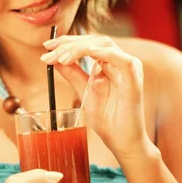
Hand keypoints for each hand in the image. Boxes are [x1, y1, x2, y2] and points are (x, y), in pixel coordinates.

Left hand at [41, 34, 148, 157]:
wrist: (122, 141)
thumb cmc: (108, 120)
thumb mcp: (84, 92)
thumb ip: (73, 74)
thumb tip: (55, 60)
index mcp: (109, 64)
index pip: (87, 44)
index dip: (66, 42)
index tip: (46, 46)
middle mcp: (119, 62)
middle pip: (94, 40)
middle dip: (69, 43)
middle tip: (49, 51)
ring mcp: (128, 69)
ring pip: (104, 44)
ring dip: (80, 47)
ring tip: (62, 58)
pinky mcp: (135, 79)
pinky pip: (122, 59)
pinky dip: (104, 53)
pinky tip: (87, 52)